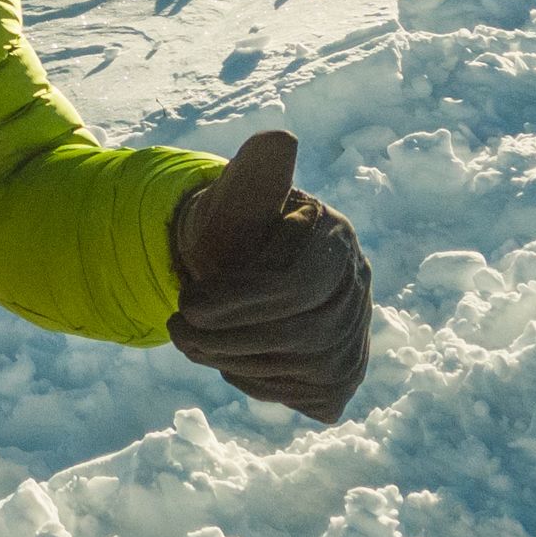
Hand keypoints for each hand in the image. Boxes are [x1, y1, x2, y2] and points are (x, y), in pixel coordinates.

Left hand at [166, 131, 369, 421]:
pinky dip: (261, 385)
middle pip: (304, 336)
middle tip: (176, 331)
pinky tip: (232, 359)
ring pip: (305, 371)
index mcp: (336, 237)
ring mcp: (358, 333)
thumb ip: (253, 174)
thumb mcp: (235, 196)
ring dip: (236, 363)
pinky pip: (309, 396)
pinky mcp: (345, 373)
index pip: (296, 286)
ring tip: (190, 343)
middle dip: (229, 340)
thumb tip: (280, 140)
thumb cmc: (232, 228)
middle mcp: (358, 286)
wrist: (238, 264)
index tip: (186, 305)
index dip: (238, 303)